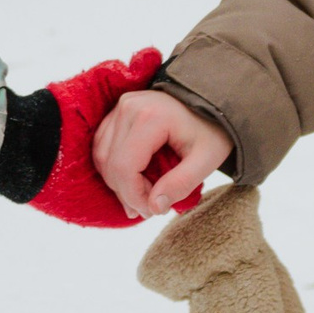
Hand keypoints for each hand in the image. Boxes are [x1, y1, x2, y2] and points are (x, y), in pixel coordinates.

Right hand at [27, 48, 204, 227]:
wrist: (209, 101)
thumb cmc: (211, 130)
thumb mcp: (206, 160)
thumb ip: (181, 184)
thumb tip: (154, 207)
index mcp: (151, 117)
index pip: (125, 167)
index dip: (134, 195)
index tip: (154, 211)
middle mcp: (129, 107)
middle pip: (111, 163)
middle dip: (126, 193)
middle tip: (149, 208)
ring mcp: (120, 107)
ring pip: (102, 156)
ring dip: (117, 182)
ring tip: (141, 196)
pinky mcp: (116, 111)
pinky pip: (102, 146)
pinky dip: (112, 168)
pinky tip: (132, 180)